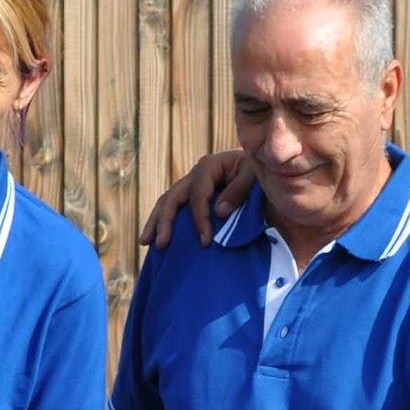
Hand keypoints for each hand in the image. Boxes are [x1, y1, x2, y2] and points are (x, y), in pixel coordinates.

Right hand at [137, 149, 254, 247]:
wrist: (264, 170)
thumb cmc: (261, 173)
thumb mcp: (255, 177)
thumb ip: (238, 191)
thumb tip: (218, 211)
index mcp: (210, 165)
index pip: (198, 194)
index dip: (199, 218)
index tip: (205, 241)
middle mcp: (196, 173)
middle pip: (173, 196)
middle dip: (164, 220)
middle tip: (160, 243)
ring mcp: (192, 184)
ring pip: (167, 201)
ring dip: (155, 222)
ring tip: (145, 242)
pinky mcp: (193, 195)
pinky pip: (175, 208)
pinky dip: (164, 222)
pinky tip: (156, 238)